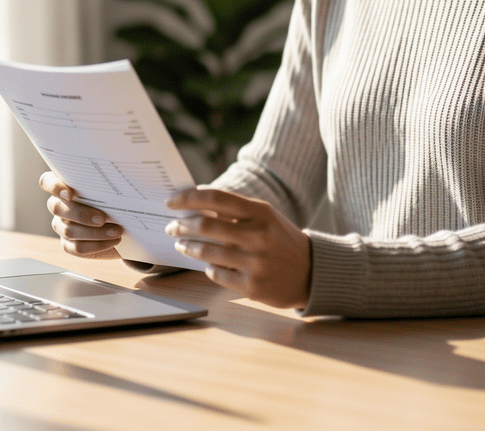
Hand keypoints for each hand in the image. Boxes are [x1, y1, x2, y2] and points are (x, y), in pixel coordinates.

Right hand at [40, 171, 123, 259]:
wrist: (125, 223)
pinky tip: (113, 240)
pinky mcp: (69, 244)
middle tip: (102, 218)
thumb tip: (126, 170)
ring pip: (69, 230)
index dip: (54, 187)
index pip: (47, 182)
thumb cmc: (116, 199)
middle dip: (80, 214)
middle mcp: (59, 206)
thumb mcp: (115, 187)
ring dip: (94, 232)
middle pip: (57, 208)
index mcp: (64, 186)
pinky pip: (77, 247)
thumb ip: (110, 180)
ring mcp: (62, 226)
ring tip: (116, 231)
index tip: (70, 193)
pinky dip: (97, 245)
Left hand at [165, 187, 310, 308]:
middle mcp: (258, 236)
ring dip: (188, 247)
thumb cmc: (281, 240)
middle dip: (181, 226)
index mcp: (261, 212)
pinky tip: (208, 264)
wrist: (313, 273)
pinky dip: (208, 267)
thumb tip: (195, 203)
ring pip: (206, 252)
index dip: (188, 199)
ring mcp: (255, 263)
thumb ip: (234, 210)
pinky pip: (216, 274)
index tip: (170, 202)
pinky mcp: (252, 287)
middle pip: (205, 225)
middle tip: (172, 227)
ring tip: (182, 244)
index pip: (215, 198)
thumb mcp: (265, 217)